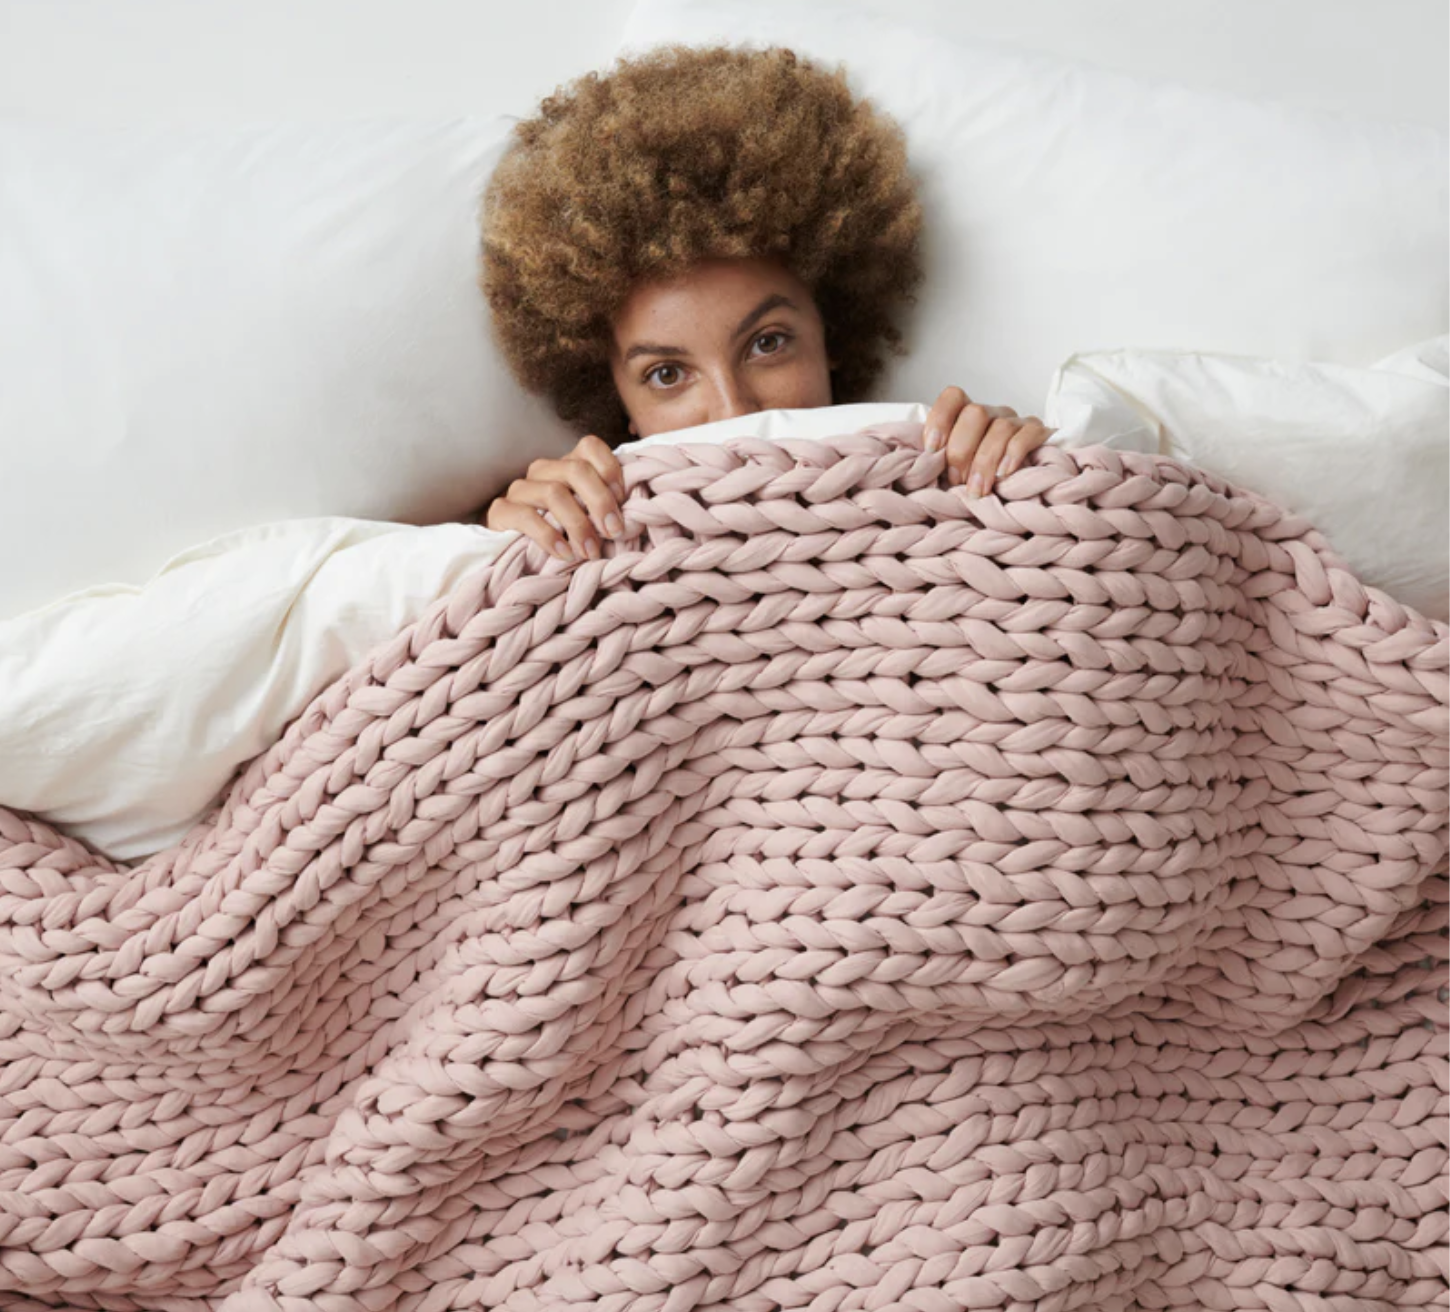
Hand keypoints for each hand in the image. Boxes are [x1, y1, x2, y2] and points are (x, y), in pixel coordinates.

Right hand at [484, 434, 625, 562]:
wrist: (512, 551)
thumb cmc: (561, 535)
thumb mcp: (587, 518)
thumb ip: (604, 509)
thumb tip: (633, 515)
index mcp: (566, 466)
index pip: (590, 447)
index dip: (610, 469)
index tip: (624, 500)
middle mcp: (543, 471)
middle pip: (576, 470)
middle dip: (600, 502)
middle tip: (614, 532)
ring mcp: (520, 489)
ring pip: (554, 493)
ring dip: (578, 524)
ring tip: (590, 551)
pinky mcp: (501, 511)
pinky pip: (527, 517)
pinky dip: (550, 537)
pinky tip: (565, 554)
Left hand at [922, 386, 1053, 496]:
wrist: (1025, 483)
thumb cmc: (979, 475)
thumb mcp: (956, 467)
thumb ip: (941, 460)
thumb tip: (923, 468)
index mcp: (968, 415)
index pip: (954, 397)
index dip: (940, 418)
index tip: (932, 448)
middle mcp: (993, 413)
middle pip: (976, 413)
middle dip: (962, 450)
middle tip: (956, 480)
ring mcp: (1017, 421)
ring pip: (1001, 427)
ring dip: (985, 461)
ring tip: (977, 489)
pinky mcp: (1039, 433)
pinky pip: (1028, 435)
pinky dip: (1013, 454)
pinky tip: (1003, 474)